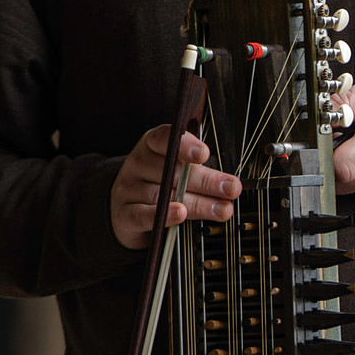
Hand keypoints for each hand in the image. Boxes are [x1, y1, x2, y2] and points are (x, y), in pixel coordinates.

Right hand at [109, 125, 239, 248]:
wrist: (125, 210)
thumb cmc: (159, 184)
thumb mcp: (174, 169)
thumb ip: (197, 171)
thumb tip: (229, 183)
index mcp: (151, 146)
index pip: (163, 138)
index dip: (184, 145)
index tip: (205, 154)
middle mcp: (137, 164)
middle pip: (172, 171)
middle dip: (206, 180)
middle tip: (231, 188)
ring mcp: (128, 189)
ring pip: (164, 195)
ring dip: (197, 203)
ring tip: (221, 209)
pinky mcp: (124, 214)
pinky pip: (143, 215)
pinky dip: (164, 215)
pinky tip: (180, 214)